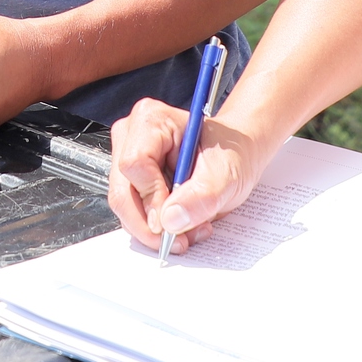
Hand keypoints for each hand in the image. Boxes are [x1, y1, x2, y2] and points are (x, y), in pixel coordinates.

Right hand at [105, 98, 268, 252]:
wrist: (238, 155)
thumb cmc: (232, 153)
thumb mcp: (226, 174)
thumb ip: (200, 196)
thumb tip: (169, 220)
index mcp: (152, 120)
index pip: (134, 165)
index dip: (151, 199)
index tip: (173, 223)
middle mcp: (132, 136)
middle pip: (122, 191)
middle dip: (151, 225)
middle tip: (179, 241)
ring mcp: (128, 159)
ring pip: (125, 207)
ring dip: (156, 229)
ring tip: (190, 230)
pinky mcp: (132, 181)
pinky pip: (134, 213)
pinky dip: (157, 227)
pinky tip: (183, 225)